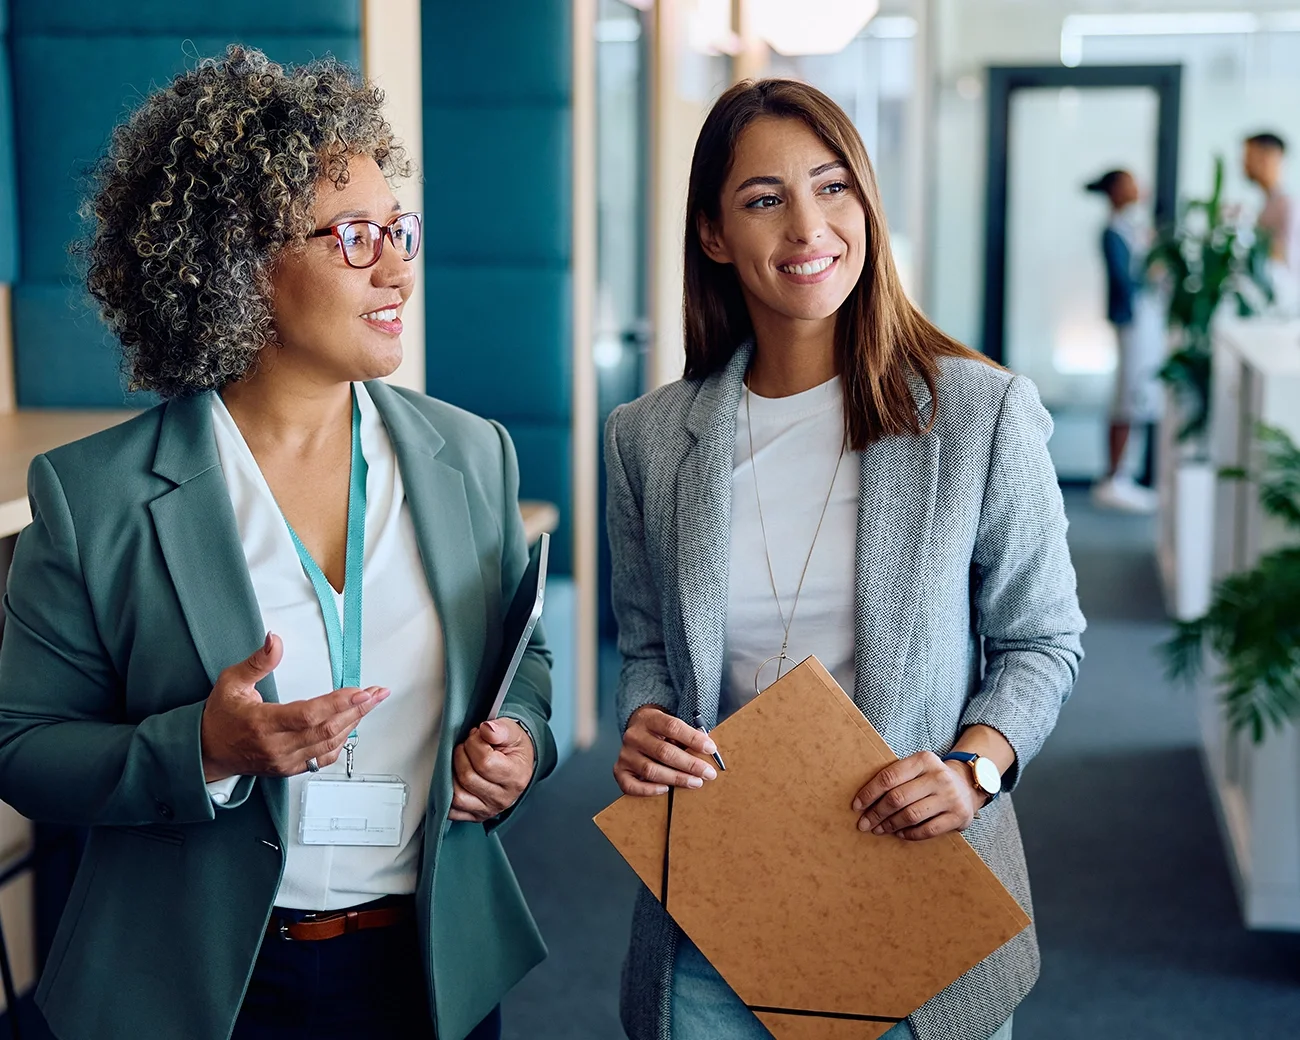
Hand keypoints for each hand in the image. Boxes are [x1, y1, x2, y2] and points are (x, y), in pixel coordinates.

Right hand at [200, 633, 390, 781]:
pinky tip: (351, 726)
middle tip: (377, 693)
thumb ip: (258, 661)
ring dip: (353, 723)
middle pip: (326, 729)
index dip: (338, 703)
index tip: (360, 691)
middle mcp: (277, 746)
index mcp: (263, 723)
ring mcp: (285, 761)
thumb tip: (275, 640)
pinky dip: (341, 742)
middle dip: (357, 710)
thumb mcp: (231, 682)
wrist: (208, 752)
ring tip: (370, 704)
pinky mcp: (291, 769)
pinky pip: (323, 758)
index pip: (308, 715)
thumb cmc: (221, 717)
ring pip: (329, 744)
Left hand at [449, 719, 535, 821]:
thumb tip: (485, 729)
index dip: (474, 743)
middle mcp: (503, 797)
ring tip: (461, 761)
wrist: (518, 765)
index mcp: (516, 776)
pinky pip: (452, 811)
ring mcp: (489, 809)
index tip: (477, 735)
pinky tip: (454, 779)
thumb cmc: (514, 748)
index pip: (485, 762)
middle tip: (467, 745)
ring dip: (452, 774)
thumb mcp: (513, 732)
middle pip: (468, 778)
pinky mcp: (476, 816)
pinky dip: (447, 795)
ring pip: (457, 796)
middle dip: (461, 755)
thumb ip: (500, 729)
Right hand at [613, 706, 718, 796]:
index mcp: (649, 718)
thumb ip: (688, 735)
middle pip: (664, 752)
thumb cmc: (662, 731)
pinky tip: (666, 789)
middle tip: (708, 773)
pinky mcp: (619, 770)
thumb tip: (709, 750)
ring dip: (676, 779)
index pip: (673, 727)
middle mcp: (634, 735)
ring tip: (695, 782)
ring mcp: (625, 754)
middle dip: (690, 764)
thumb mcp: (673, 725)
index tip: (711, 749)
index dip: (693, 739)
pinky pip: (631, 786)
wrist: (638, 730)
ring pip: (651, 770)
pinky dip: (649, 790)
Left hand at [851, 751, 982, 840]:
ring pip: (911, 815)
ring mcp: (950, 797)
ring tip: (878, 829)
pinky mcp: (958, 816)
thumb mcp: (917, 768)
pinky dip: (910, 834)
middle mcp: (938, 776)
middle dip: (876, 813)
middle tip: (863, 824)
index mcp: (924, 760)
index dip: (869, 793)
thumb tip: (863, 800)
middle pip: (898, 798)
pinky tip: (899, 834)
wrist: (967, 785)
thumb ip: (896, 777)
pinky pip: (927, 830)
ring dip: (890, 825)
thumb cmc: (931, 778)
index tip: (856, 806)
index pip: (889, 777)